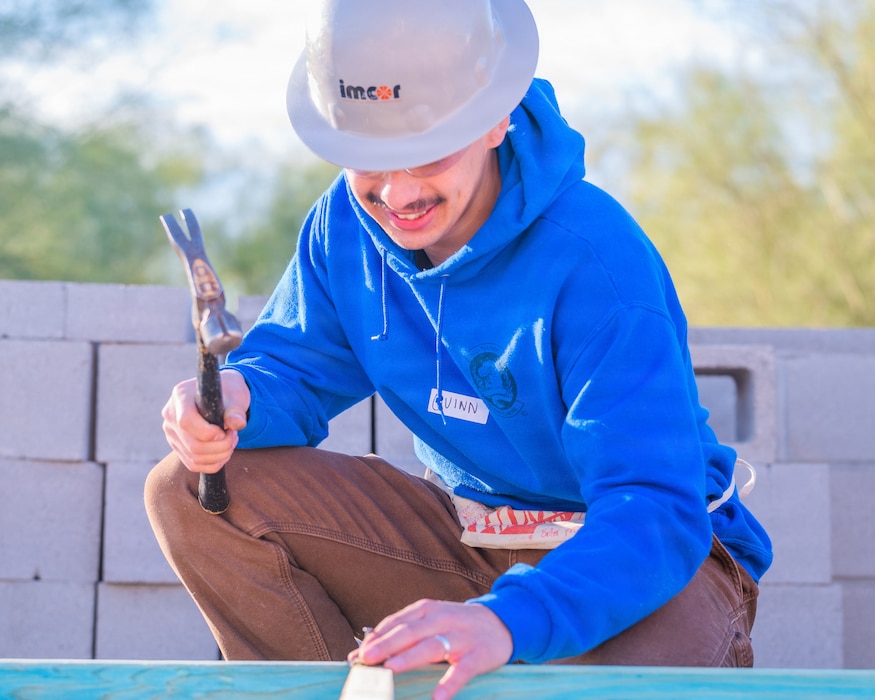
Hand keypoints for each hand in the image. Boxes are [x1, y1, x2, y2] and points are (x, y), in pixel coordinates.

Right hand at [161, 368, 249, 472]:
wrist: (222, 396)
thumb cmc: (229, 392)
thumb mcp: (236, 396)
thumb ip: (236, 410)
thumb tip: (237, 423)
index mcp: (181, 395)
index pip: (186, 421)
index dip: (208, 433)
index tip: (226, 431)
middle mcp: (171, 414)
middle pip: (192, 444)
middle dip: (220, 446)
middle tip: (233, 436)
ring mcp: (171, 432)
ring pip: (194, 457)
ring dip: (220, 455)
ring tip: (231, 440)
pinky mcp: (177, 446)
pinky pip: (193, 465)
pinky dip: (213, 463)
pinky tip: (224, 451)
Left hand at [352, 600, 512, 699]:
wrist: (501, 622)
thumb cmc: (456, 624)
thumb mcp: (430, 621)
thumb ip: (401, 632)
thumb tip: (365, 648)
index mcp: (426, 610)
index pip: (397, 623)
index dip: (376, 638)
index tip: (357, 655)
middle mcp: (442, 620)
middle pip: (410, 632)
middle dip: (386, 645)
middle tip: (365, 659)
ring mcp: (461, 637)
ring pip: (432, 646)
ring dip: (410, 657)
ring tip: (391, 668)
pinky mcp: (478, 655)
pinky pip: (463, 670)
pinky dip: (450, 682)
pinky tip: (439, 696)